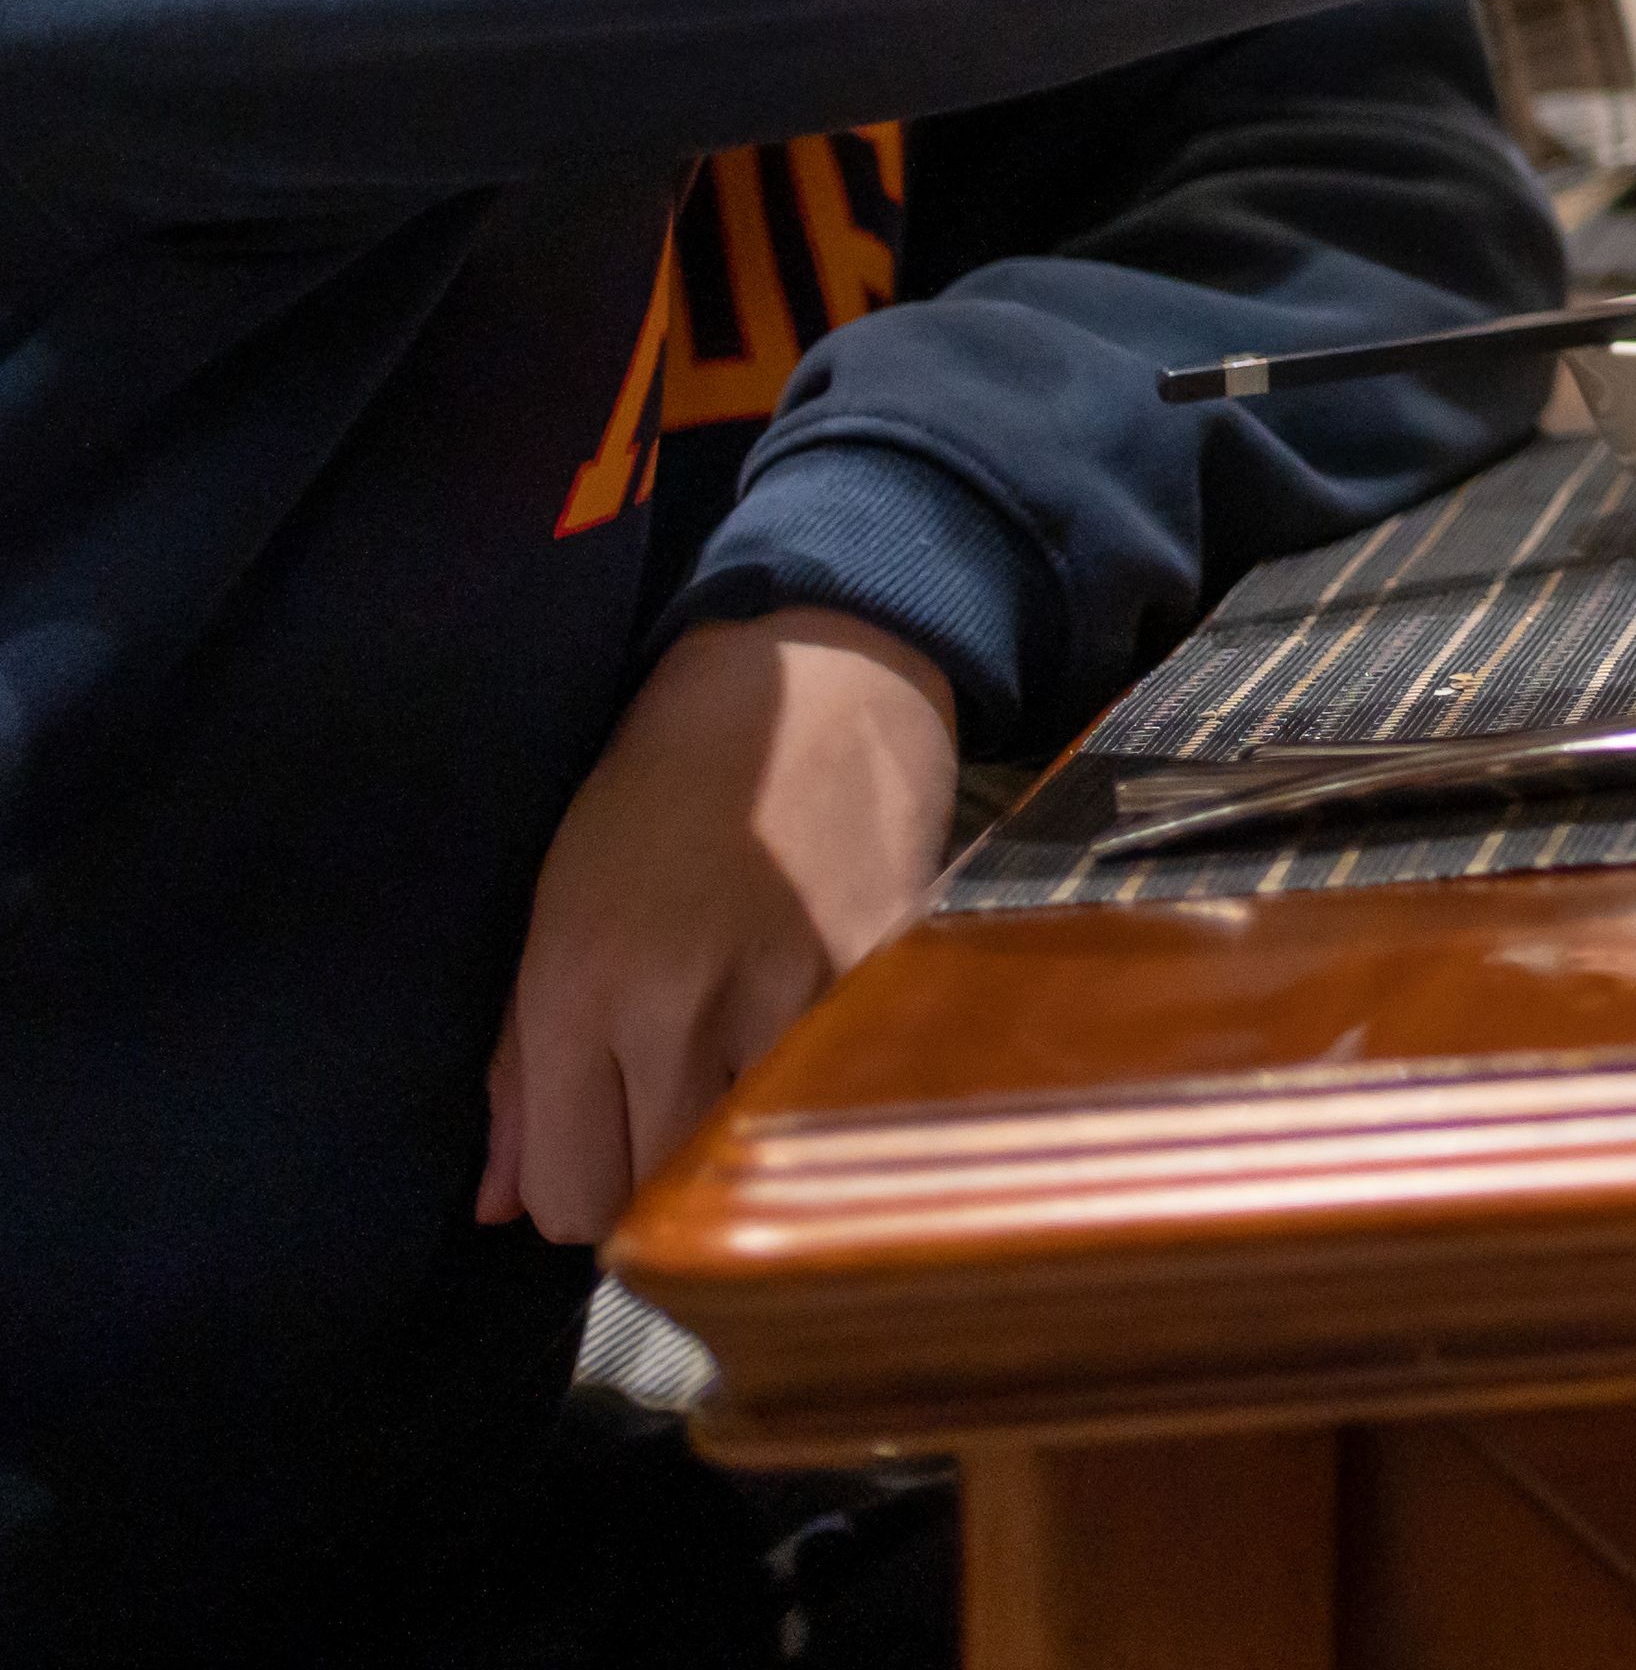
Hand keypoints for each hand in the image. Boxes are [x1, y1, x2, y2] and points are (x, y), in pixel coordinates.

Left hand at [480, 607, 956, 1245]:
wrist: (817, 681)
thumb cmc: (658, 792)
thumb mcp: (555, 908)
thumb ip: (519, 1066)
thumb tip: (500, 1210)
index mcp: (580, 987)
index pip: (573, 1197)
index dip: (580, 1197)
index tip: (601, 1156)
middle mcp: (679, 1007)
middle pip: (661, 1196)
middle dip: (654, 1181)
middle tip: (667, 1120)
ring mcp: (791, 996)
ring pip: (753, 1159)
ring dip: (737, 1142)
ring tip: (735, 1080)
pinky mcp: (879, 977)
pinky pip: (834, 1096)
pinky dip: (816, 1093)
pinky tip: (807, 1041)